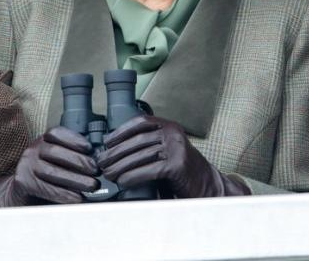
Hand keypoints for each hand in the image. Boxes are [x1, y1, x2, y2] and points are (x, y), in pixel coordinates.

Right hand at [0, 126, 97, 206]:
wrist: (20, 197)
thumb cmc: (45, 180)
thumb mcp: (56, 164)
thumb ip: (71, 159)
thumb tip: (96, 162)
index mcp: (42, 142)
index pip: (56, 134)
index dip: (73, 139)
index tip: (89, 148)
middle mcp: (32, 151)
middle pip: (56, 152)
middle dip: (79, 161)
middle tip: (97, 172)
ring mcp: (25, 166)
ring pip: (52, 171)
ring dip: (76, 180)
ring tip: (92, 186)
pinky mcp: (23, 182)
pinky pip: (46, 188)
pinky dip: (64, 194)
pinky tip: (78, 198)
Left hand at [97, 115, 248, 197]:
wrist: (206, 185)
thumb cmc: (181, 170)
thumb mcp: (167, 150)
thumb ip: (149, 145)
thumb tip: (115, 150)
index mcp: (169, 126)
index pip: (141, 122)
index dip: (121, 131)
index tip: (106, 142)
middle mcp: (173, 134)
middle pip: (137, 141)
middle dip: (116, 152)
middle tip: (101, 162)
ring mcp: (177, 148)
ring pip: (140, 156)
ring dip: (120, 166)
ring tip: (108, 174)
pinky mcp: (177, 165)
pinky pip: (148, 170)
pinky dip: (132, 176)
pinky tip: (123, 181)